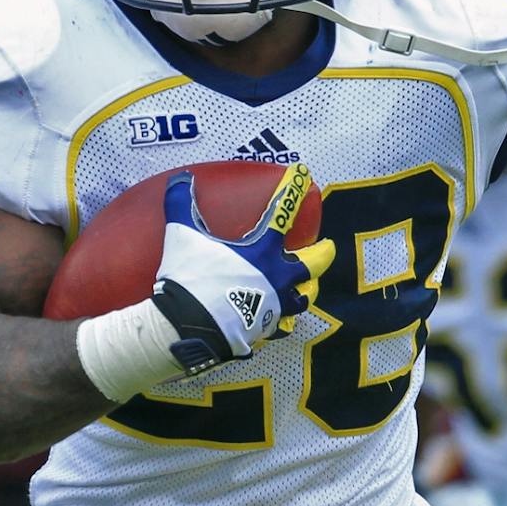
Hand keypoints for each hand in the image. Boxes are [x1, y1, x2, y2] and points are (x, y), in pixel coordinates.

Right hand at [150, 164, 334, 374]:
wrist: (190, 328)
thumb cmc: (191, 279)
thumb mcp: (182, 236)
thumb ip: (181, 205)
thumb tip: (178, 179)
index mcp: (262, 252)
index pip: (282, 213)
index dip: (293, 190)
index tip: (303, 175)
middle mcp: (276, 278)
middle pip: (311, 264)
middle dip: (322, 253)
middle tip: (328, 247)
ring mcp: (273, 307)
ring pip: (301, 298)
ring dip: (306, 289)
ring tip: (307, 286)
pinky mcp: (264, 330)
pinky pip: (281, 325)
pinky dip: (282, 321)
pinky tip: (279, 320)